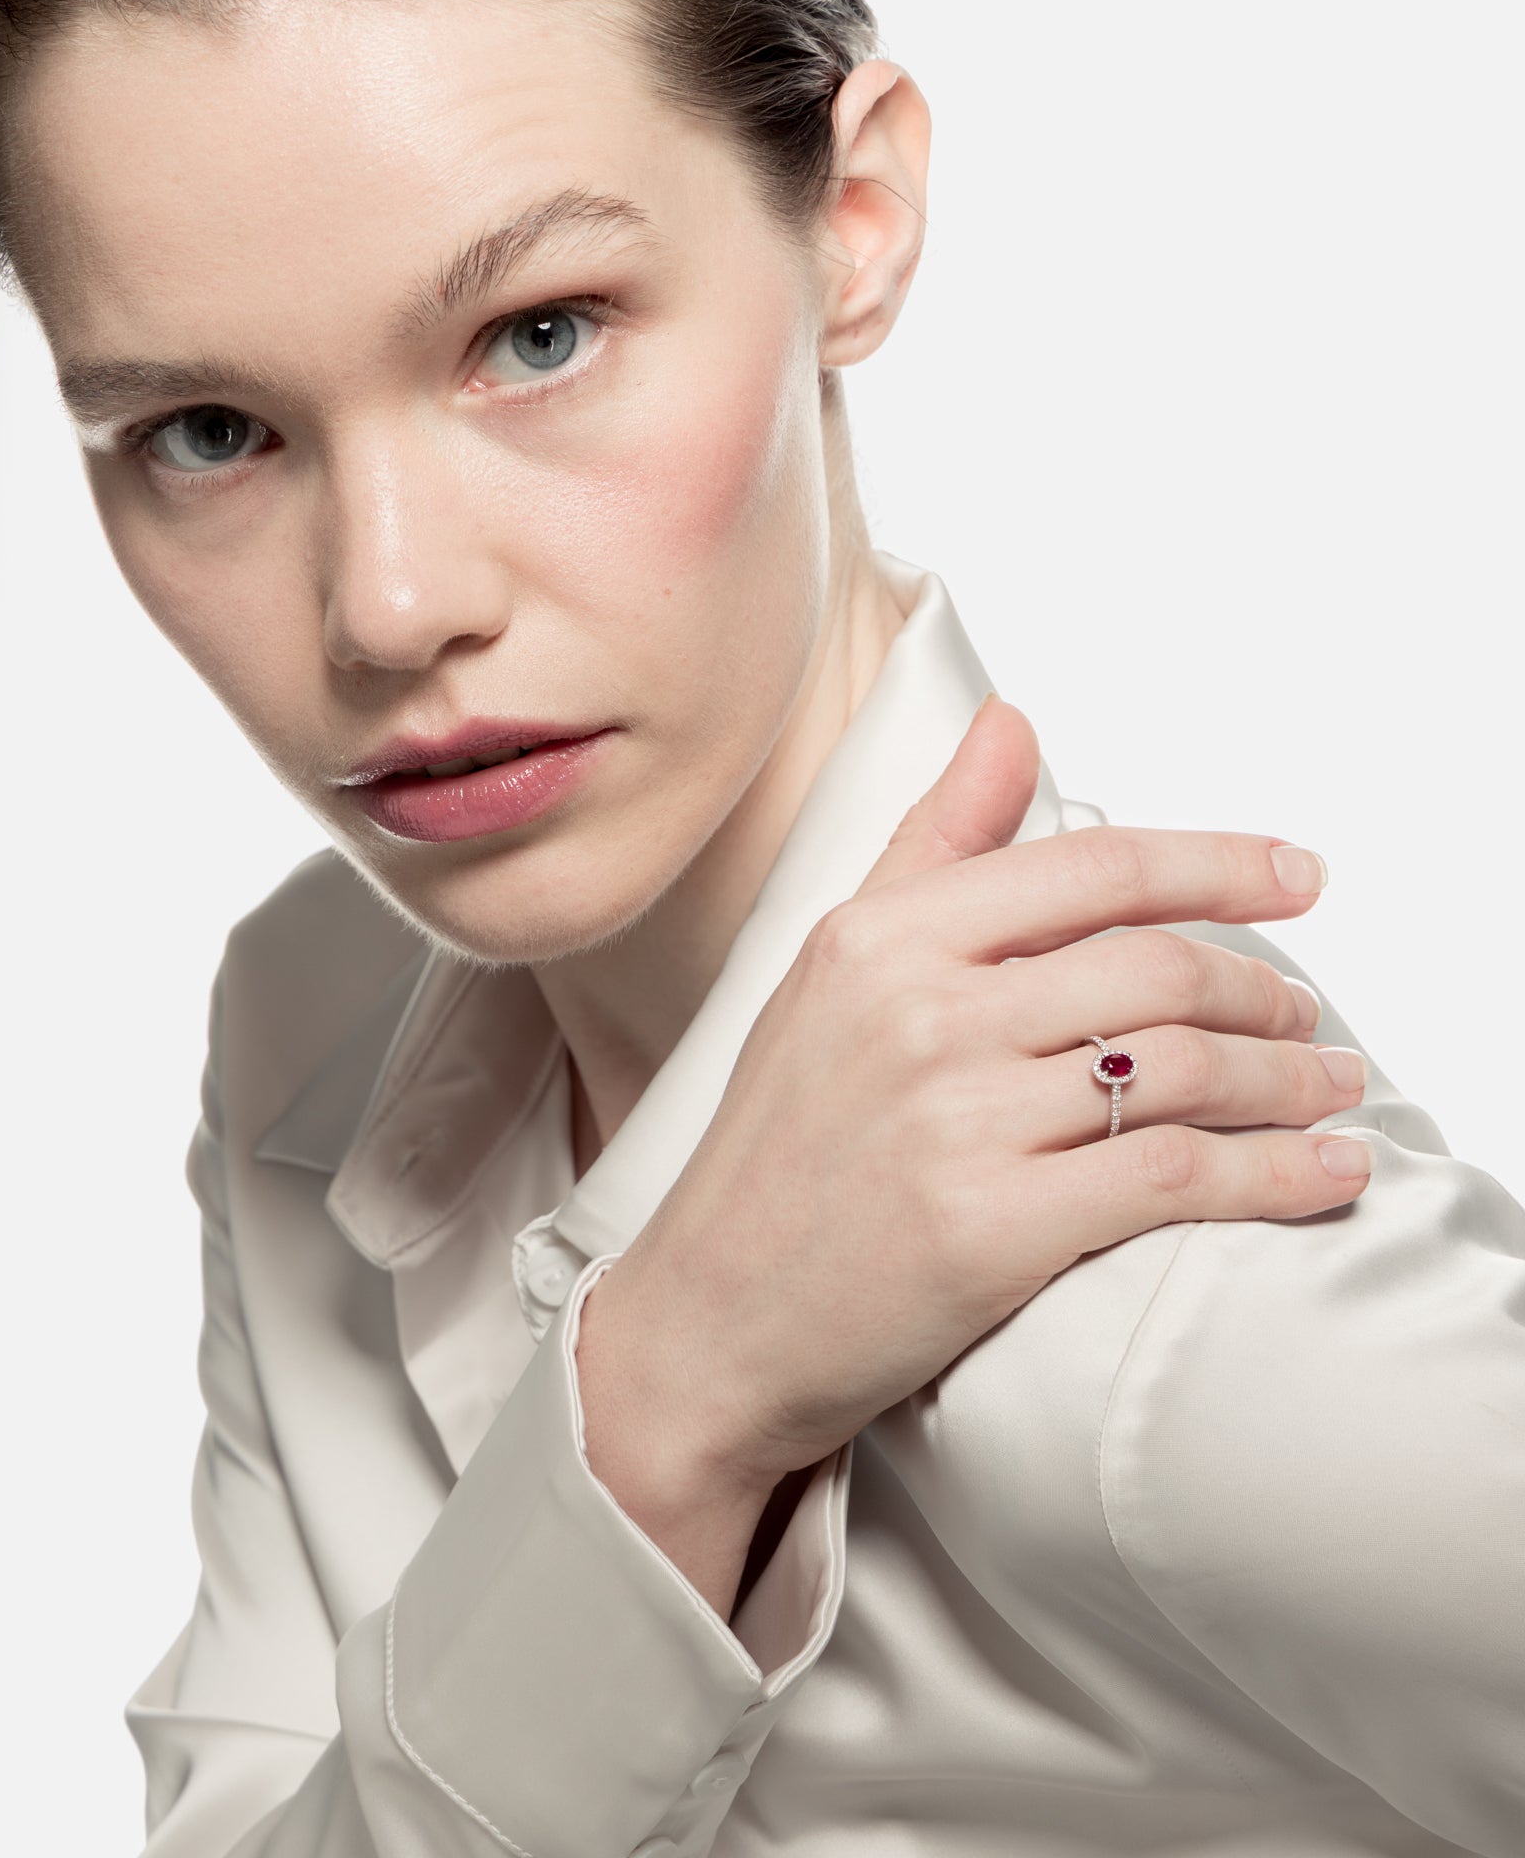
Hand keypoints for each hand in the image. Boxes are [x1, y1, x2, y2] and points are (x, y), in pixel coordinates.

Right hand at [589, 695, 1370, 1497]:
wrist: (712, 1320)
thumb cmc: (781, 1143)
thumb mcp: (832, 970)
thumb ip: (933, 843)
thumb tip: (1013, 722)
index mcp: (881, 936)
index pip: (1094, 868)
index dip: (1222, 864)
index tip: (1302, 876)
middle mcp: (917, 1013)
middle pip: (1158, 968)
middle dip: (1266, 991)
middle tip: (1309, 1018)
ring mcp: (954, 1122)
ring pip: (1184, 1068)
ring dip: (1290, 1080)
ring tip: (1331, 1088)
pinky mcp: (990, 1232)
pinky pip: (1174, 1176)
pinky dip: (1275, 1172)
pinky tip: (1326, 1172)